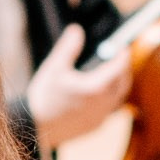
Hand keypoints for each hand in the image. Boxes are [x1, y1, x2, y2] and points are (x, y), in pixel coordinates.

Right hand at [23, 22, 132, 148]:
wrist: (35, 128)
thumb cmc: (44, 97)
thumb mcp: (54, 68)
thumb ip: (68, 48)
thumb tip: (77, 30)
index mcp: (95, 88)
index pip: (119, 68)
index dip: (123, 55)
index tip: (123, 46)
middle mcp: (102, 104)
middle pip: (123, 83)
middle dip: (123, 69)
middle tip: (118, 57)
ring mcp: (101, 117)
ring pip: (118, 98)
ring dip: (117, 84)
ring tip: (110, 72)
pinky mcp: (96, 126)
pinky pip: (110, 109)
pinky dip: (110, 97)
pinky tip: (99, 92)